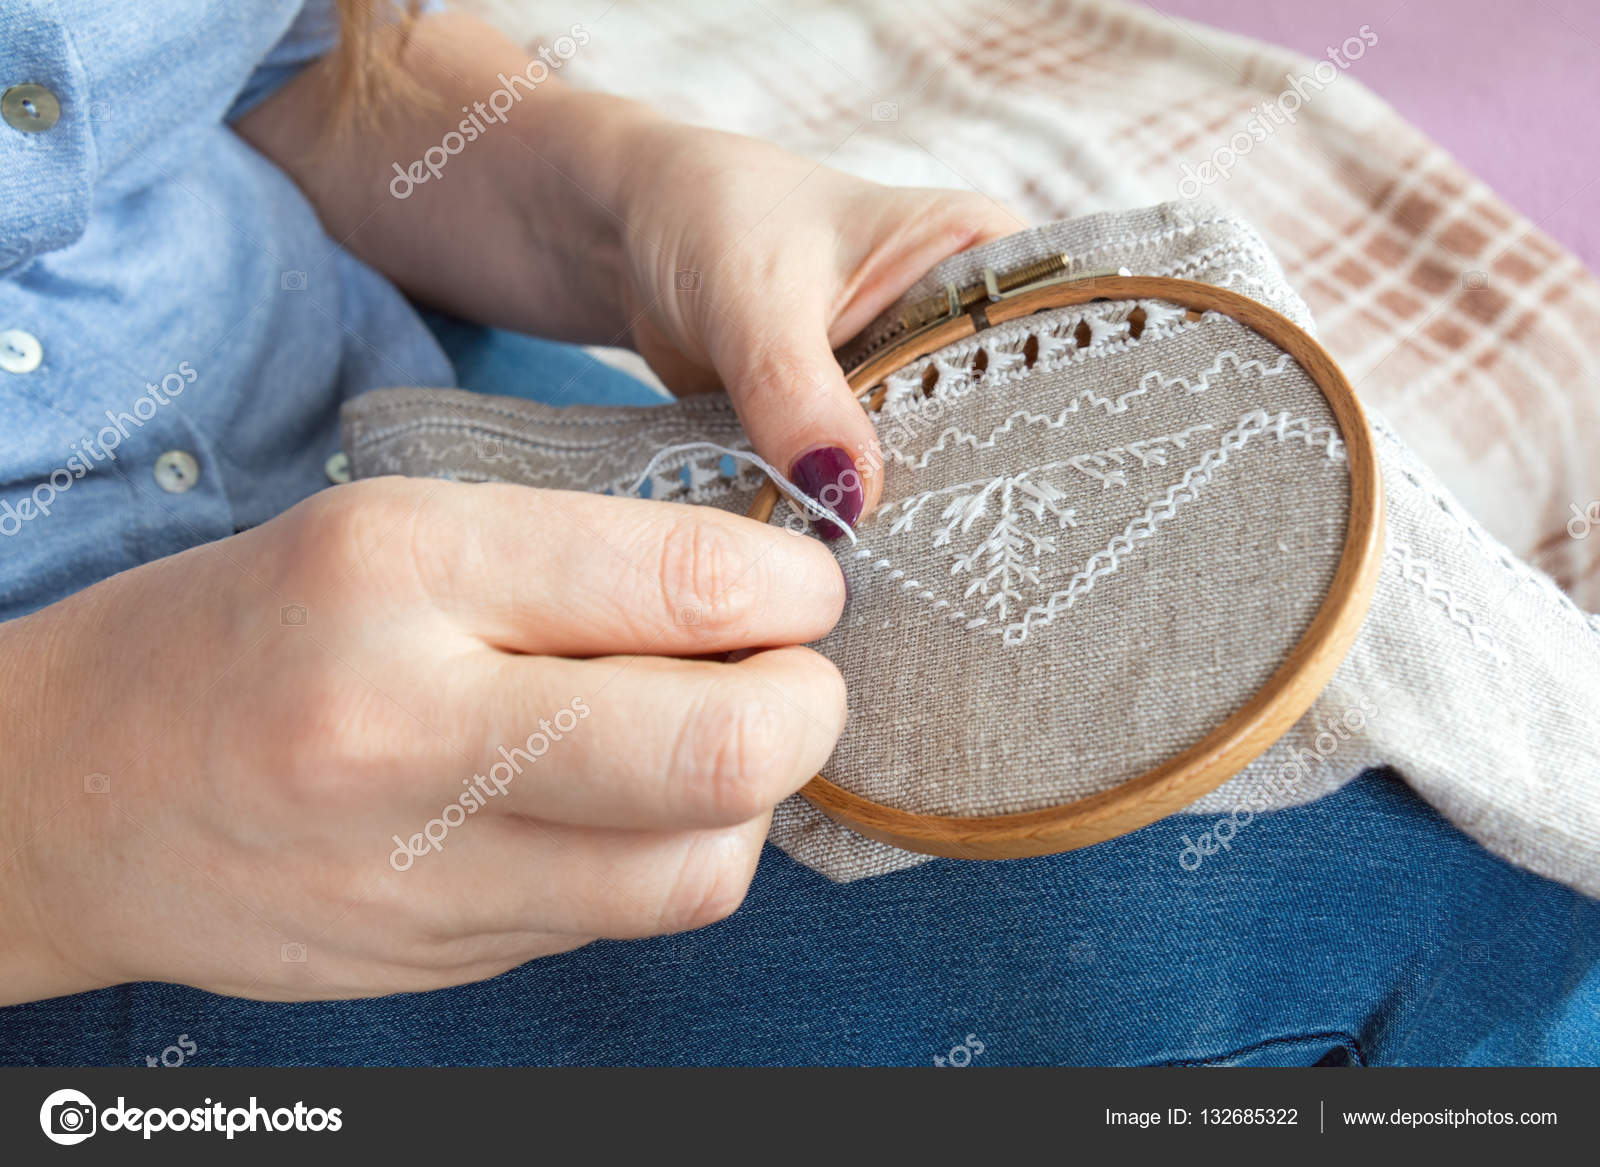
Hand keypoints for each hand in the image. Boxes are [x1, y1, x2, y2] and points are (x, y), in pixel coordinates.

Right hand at [0, 480, 845, 1002]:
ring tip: (711, 737)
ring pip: (701, 864)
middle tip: (793, 671)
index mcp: (402, 571)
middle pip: (721, 750)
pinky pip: (627, 915)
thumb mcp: (396, 531)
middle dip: (809, 704)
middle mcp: (413, 726)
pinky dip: (675, 853)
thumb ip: (579, 564)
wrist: (71, 792)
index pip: (684, 582)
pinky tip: (628, 801)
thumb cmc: (250, 632)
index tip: (802, 584)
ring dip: (753, 799)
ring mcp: (426, 869)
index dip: (793, 587)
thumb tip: (763, 592)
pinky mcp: (443, 959)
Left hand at [616, 125, 1021, 534]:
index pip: (1049, 345)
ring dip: (906, 515)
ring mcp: (912, 378)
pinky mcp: (857, 426)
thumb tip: (848, 501)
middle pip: (998, 421)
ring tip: (907, 580)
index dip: (1041, 423)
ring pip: (931, 464)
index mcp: (982, 251)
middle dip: (967, 488)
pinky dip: (852, 518)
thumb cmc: (706, 216)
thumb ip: (799, 393)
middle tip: (956, 566)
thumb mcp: (756, 295)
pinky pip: (869, 485)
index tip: (1030, 501)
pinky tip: (852, 565)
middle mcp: (962, 318)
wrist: (625, 237)